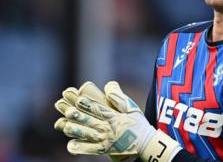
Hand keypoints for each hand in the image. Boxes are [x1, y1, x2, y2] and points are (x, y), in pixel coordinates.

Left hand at [54, 81, 181, 161]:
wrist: (145, 144)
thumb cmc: (137, 124)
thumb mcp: (132, 108)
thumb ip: (120, 97)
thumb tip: (108, 85)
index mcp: (115, 117)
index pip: (99, 109)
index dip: (88, 104)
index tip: (77, 98)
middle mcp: (109, 128)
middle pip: (90, 120)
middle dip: (77, 115)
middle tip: (65, 109)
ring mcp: (105, 140)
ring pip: (87, 135)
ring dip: (75, 130)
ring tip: (63, 124)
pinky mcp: (104, 150)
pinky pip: (90, 149)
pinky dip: (80, 148)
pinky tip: (70, 144)